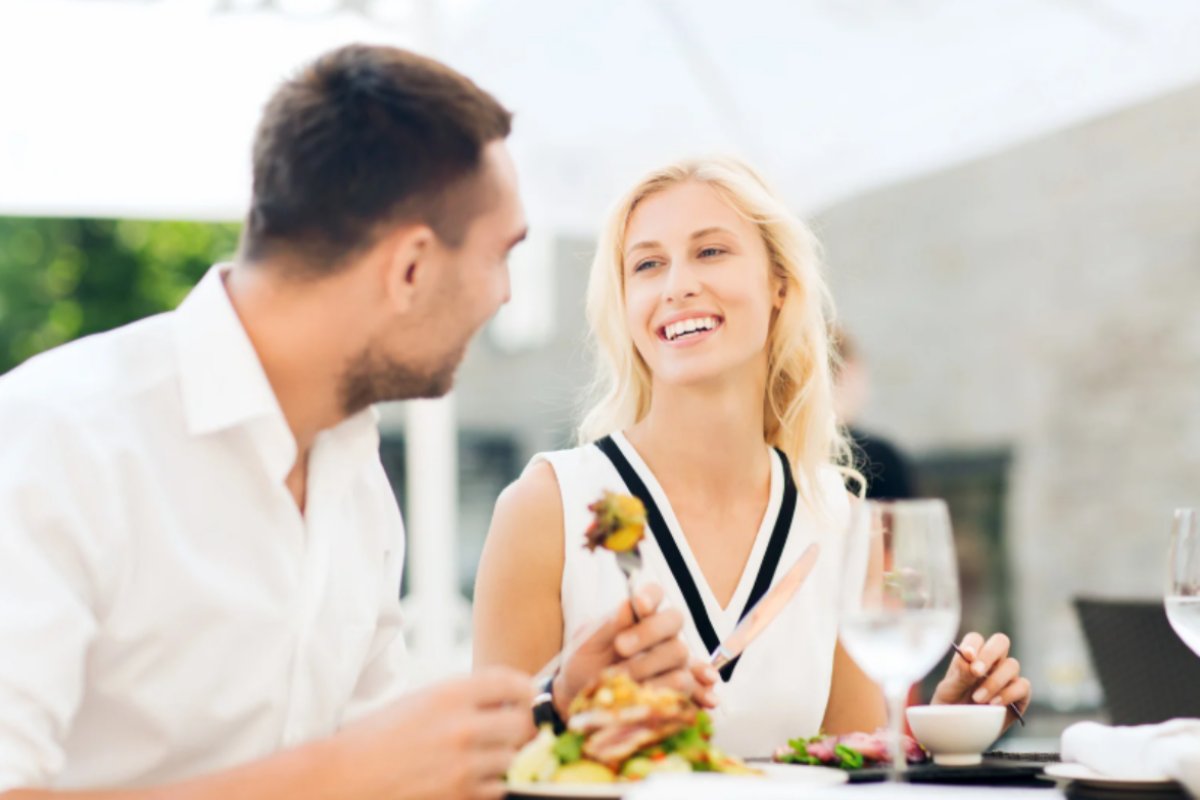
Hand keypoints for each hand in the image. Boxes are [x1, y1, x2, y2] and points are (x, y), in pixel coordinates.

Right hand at [337, 666, 534, 799]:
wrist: (342, 779)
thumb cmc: (376, 738)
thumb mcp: (419, 701)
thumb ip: (462, 699)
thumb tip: (504, 702)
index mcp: (449, 693)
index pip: (513, 683)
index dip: (525, 690)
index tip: (523, 697)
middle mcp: (461, 726)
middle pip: (522, 724)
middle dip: (519, 727)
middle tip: (509, 731)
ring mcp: (463, 765)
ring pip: (513, 759)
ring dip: (504, 759)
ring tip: (483, 757)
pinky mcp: (459, 796)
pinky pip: (497, 789)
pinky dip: (491, 785)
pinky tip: (472, 779)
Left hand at [554, 582, 713, 714]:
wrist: (580, 698)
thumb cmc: (583, 663)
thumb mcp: (587, 643)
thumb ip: (608, 625)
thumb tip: (629, 604)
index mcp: (638, 615)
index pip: (655, 593)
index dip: (651, 596)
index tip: (639, 604)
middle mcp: (660, 634)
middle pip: (673, 621)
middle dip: (648, 633)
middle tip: (620, 647)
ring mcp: (672, 660)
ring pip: (679, 653)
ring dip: (652, 666)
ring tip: (627, 681)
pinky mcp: (677, 688)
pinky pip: (695, 685)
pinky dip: (702, 690)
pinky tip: (708, 699)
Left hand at [931, 632, 1030, 730]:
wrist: (960, 733)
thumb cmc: (951, 707)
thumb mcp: (948, 692)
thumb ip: (958, 675)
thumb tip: (969, 660)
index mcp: (971, 657)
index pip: (976, 639)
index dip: (973, 644)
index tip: (967, 656)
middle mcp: (992, 663)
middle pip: (1001, 642)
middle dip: (990, 654)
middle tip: (976, 672)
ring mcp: (1007, 677)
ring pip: (1012, 665)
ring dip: (994, 681)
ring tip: (978, 699)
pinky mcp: (1020, 695)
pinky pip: (1023, 686)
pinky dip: (1008, 694)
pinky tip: (994, 704)